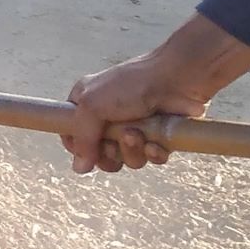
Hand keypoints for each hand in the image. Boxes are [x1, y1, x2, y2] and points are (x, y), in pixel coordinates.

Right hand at [63, 57, 203, 172]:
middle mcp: (108, 118)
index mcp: (87, 104)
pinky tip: (156, 144)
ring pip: (127, 158)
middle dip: (109, 153)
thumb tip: (78, 168)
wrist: (177, 80)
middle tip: (113, 144)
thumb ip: (82, 138)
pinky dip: (153, 154)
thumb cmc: (130, 85)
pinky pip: (151, 158)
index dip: (79, 148)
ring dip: (131, 151)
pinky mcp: (158, 137)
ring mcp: (135, 129)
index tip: (87, 152)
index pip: (73, 135)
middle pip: (101, 153)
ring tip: (137, 135)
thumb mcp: (93, 106)